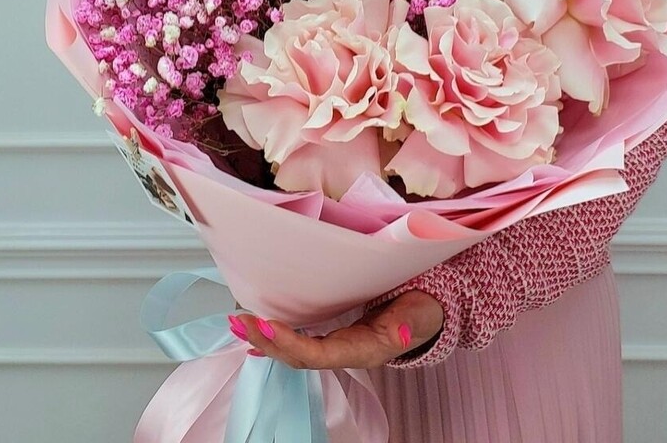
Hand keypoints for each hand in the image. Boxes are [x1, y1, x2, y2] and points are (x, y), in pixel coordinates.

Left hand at [229, 290, 443, 369]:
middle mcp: (346, 353)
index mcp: (364, 350)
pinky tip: (258, 330)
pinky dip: (277, 335)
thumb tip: (401, 332)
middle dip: (268, 341)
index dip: (291, 343)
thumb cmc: (422, 311)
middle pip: (300, 356)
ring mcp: (338, 346)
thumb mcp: (419, 314)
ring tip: (239, 323)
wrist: (427, 313)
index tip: (266, 325)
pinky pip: (301, 341)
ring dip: (266, 338)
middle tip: (240, 321)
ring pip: (296, 350)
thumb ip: (408, 324)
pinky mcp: (334, 335)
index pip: (320, 354)